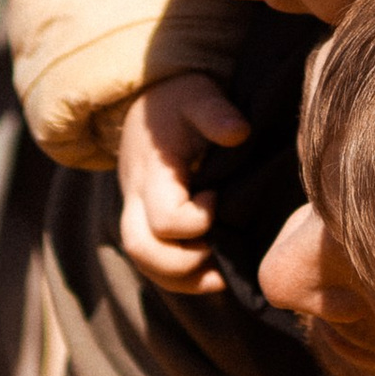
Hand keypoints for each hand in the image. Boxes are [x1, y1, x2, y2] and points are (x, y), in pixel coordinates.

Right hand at [116, 72, 249, 293]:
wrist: (150, 104)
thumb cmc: (180, 102)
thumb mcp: (198, 97)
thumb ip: (215, 114)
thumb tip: (239, 133)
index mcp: (150, 173)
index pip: (165, 219)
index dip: (198, 219)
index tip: (218, 196)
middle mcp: (135, 199)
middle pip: (143, 251)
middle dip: (184, 264)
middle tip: (220, 249)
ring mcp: (135, 214)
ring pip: (145, 263)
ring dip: (183, 278)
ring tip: (221, 275)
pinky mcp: (144, 222)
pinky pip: (152, 263)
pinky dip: (179, 277)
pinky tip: (212, 274)